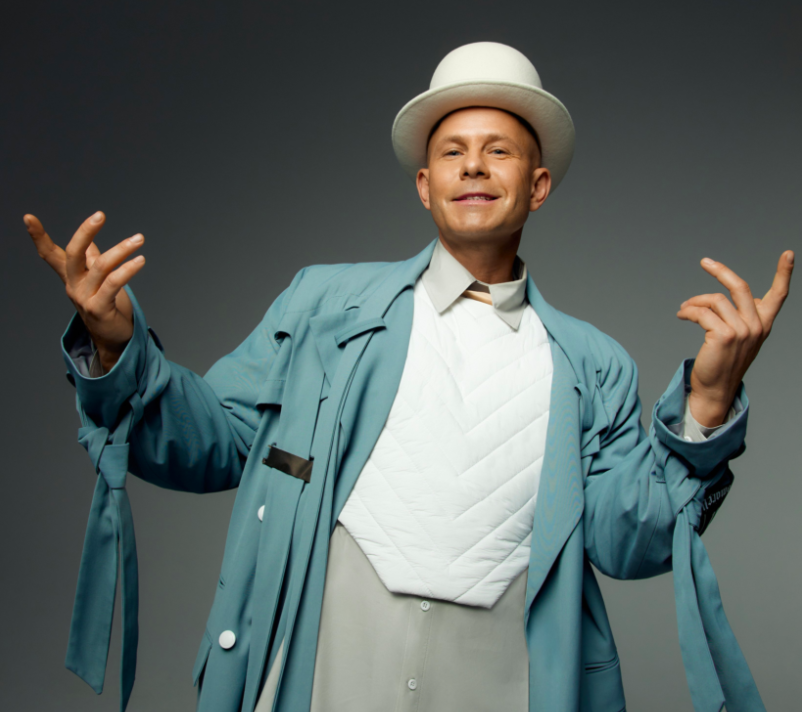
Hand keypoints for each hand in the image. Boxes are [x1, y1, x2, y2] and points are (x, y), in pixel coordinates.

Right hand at [24, 211, 145, 371]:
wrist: (115, 339)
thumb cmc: (108, 306)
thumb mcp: (98, 281)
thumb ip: (92, 262)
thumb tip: (90, 241)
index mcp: (71, 277)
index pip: (50, 254)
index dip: (38, 237)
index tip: (28, 217)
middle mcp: (74, 286)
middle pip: (74, 254)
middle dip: (84, 232)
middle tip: (99, 215)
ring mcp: (85, 298)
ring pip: (101, 266)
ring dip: (122, 250)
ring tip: (139, 239)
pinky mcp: (99, 308)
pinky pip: (114, 284)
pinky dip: (128, 270)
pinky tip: (140, 261)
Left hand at [677, 251, 793, 426]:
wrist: (715, 389)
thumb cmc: (723, 363)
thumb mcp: (740, 338)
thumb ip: (742, 318)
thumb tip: (729, 298)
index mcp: (764, 324)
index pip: (779, 295)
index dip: (784, 273)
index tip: (788, 253)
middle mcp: (756, 326)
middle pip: (740, 287)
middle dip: (721, 271)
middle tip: (705, 262)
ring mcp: (741, 331)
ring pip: (714, 300)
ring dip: (694, 302)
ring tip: (684, 309)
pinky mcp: (723, 336)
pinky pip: (702, 313)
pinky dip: (688, 311)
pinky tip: (682, 315)